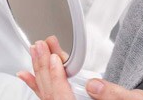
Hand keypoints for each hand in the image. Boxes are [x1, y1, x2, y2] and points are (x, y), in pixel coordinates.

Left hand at [18, 37, 142, 99]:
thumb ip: (114, 94)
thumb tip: (94, 85)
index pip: (64, 99)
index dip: (57, 78)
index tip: (54, 58)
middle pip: (53, 96)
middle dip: (45, 69)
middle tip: (40, 47)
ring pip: (48, 96)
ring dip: (40, 73)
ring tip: (34, 53)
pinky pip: (50, 98)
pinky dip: (39, 85)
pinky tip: (28, 74)